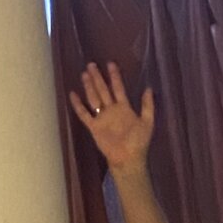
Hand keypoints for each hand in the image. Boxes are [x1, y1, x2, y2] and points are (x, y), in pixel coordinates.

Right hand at [69, 61, 154, 175]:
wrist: (128, 158)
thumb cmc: (139, 142)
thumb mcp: (147, 122)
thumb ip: (147, 105)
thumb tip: (149, 88)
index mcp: (124, 108)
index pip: (118, 88)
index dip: (115, 76)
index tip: (110, 64)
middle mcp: (111, 110)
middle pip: (103, 90)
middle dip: (98, 78)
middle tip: (92, 64)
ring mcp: (102, 118)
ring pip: (94, 98)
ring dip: (89, 87)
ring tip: (84, 74)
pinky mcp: (94, 127)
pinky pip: (84, 114)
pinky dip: (78, 105)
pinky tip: (73, 94)